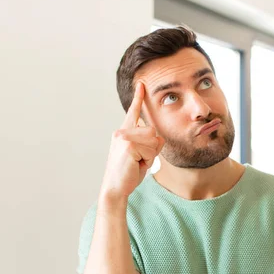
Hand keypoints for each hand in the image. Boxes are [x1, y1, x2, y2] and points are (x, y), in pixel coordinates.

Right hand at [98, 82, 164, 206]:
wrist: (115, 188)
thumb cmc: (128, 173)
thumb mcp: (141, 155)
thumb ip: (149, 143)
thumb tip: (158, 136)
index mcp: (123, 133)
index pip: (133, 113)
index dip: (138, 98)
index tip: (142, 84)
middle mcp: (121, 132)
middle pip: (153, 132)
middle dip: (152, 149)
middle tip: (138, 161)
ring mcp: (123, 138)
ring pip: (154, 140)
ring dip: (150, 156)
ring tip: (136, 163)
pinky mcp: (128, 145)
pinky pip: (151, 150)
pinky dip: (147, 161)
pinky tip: (135, 165)